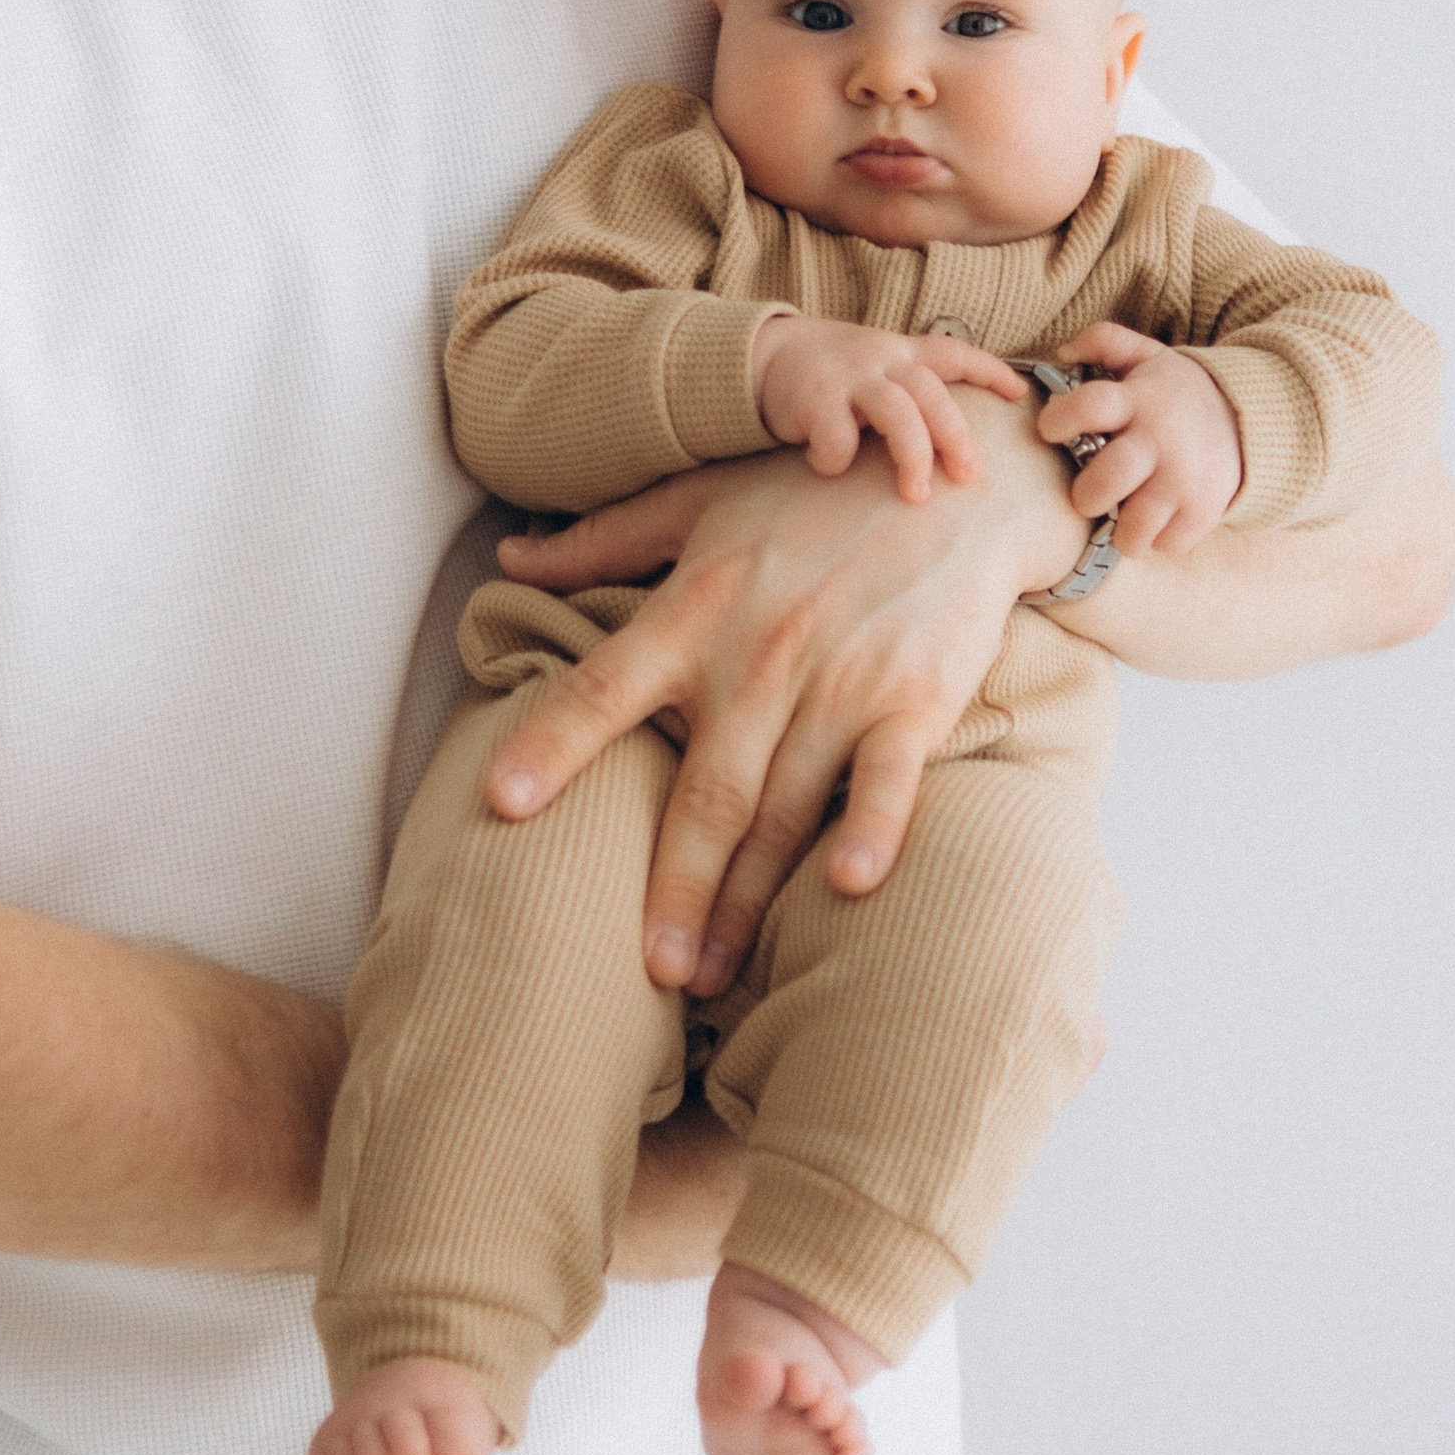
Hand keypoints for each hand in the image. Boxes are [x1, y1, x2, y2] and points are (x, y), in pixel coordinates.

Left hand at [488, 416, 1084, 996]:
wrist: (955, 479)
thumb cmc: (813, 493)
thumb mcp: (700, 500)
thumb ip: (603, 540)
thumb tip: (509, 562)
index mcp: (694, 610)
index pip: (602, 687)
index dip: (550, 744)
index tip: (500, 805)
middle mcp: (760, 653)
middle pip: (703, 789)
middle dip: (673, 887)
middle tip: (647, 972)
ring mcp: (839, 681)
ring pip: (781, 808)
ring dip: (747, 900)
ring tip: (710, 975)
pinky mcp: (914, 699)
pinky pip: (886, 778)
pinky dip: (868, 831)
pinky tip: (843, 890)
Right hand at [750, 315, 1025, 492]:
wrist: (763, 356)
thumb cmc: (833, 375)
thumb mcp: (877, 365)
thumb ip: (911, 388)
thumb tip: (958, 438)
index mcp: (901, 353)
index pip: (954, 353)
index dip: (990, 371)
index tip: (1020, 394)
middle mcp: (881, 361)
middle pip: (932, 394)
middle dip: (955, 437)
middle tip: (969, 476)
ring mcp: (849, 379)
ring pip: (897, 414)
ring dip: (912, 456)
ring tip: (916, 495)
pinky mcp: (814, 400)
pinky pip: (838, 439)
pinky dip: (835, 461)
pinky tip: (826, 465)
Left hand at [1038, 321, 1242, 555]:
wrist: (1247, 419)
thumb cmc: (1177, 393)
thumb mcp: (1147, 355)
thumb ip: (1104, 341)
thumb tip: (1062, 352)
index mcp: (1140, 400)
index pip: (1090, 406)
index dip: (1060, 419)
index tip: (1050, 430)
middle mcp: (1161, 441)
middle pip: (1109, 478)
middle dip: (1086, 495)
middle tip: (1089, 495)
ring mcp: (1184, 479)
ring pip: (1136, 525)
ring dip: (1119, 530)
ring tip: (1120, 517)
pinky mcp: (1204, 510)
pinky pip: (1166, 543)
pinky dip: (1154, 541)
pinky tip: (1152, 523)